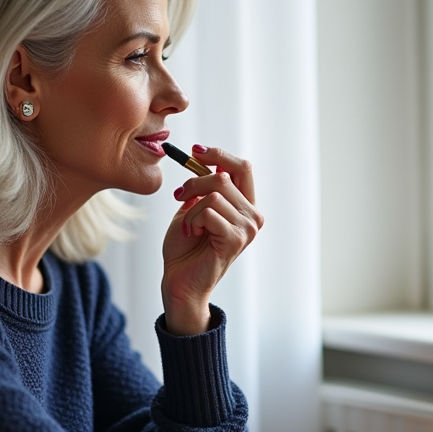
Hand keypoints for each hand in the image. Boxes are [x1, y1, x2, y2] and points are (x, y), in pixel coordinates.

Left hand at [161, 145, 263, 334]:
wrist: (179, 280)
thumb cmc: (185, 247)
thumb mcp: (192, 208)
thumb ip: (204, 187)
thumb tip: (203, 157)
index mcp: (246, 206)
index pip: (243, 168)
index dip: (219, 154)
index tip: (194, 151)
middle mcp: (253, 216)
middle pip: (224, 176)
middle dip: (194, 182)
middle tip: (179, 195)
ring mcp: (248, 229)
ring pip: (214, 194)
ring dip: (191, 208)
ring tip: (188, 226)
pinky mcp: (236, 240)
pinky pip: (209, 212)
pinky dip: (192, 220)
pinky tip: (192, 234)